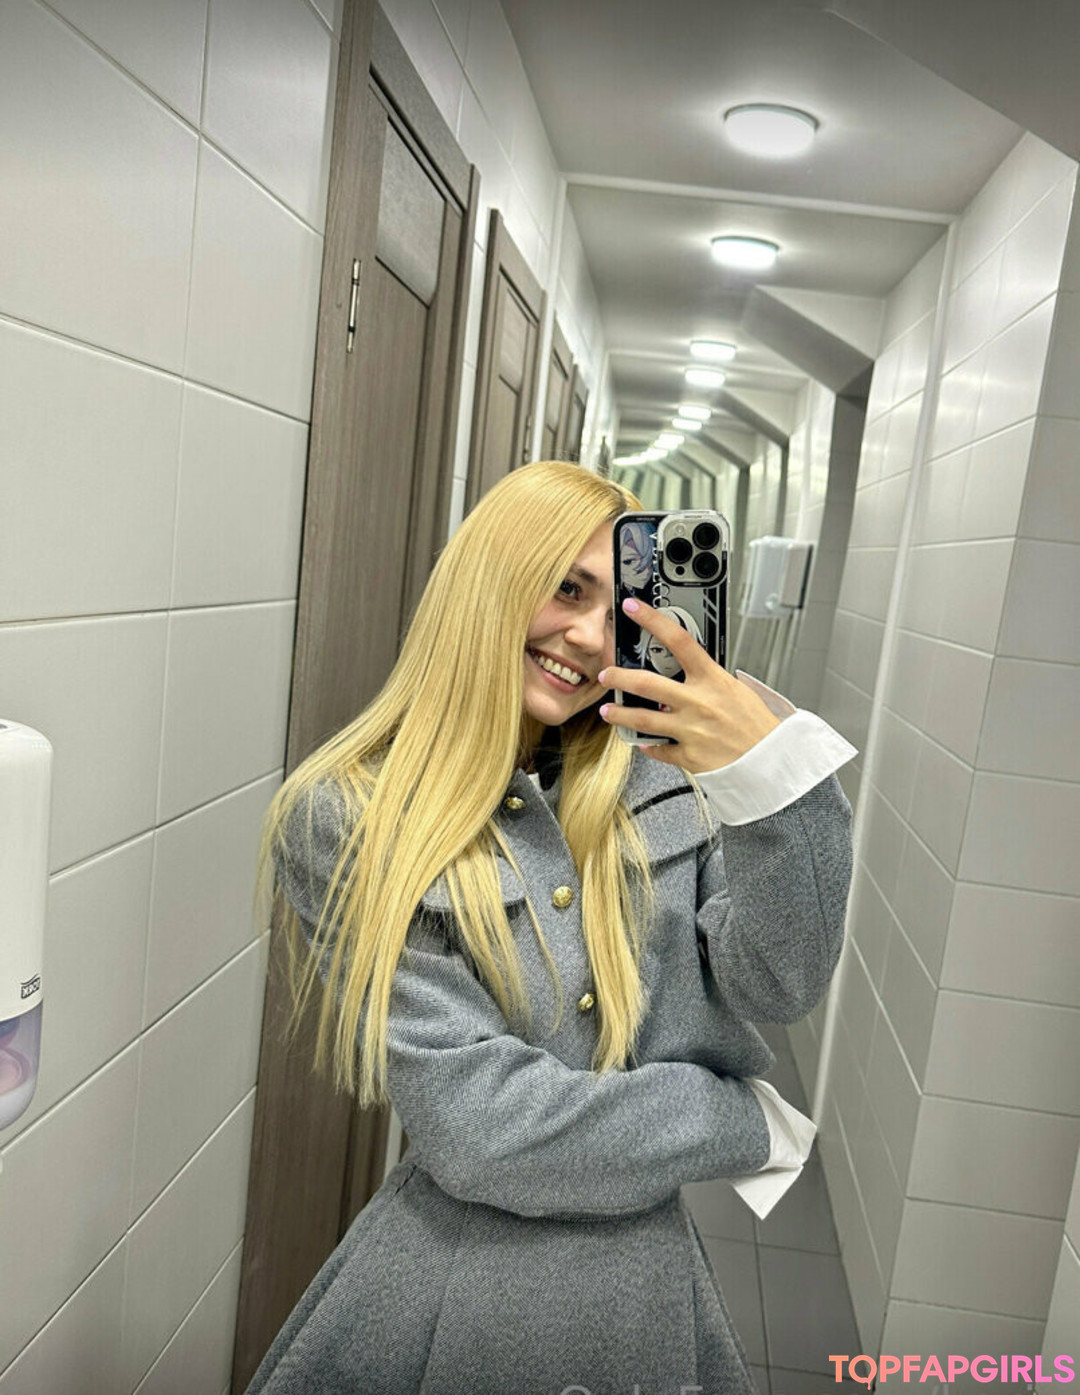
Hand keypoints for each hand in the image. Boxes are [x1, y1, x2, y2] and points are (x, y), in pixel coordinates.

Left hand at [597, 598, 782, 773]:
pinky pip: (659, 750)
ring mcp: (691, 730)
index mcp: (713, 680)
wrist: (774, 762)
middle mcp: (698, 702)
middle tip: (607, 674)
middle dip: (620, 676)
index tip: (635, 608)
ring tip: (609, 710)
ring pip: (643, 719)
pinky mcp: (689, 756)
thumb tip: (688, 673)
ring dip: (621, 713)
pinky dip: (649, 746)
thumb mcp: (738, 691)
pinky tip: (643, 743)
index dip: (653, 620)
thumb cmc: (759, 727)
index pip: (679, 641)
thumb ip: (710, 681)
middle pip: (647, 682)